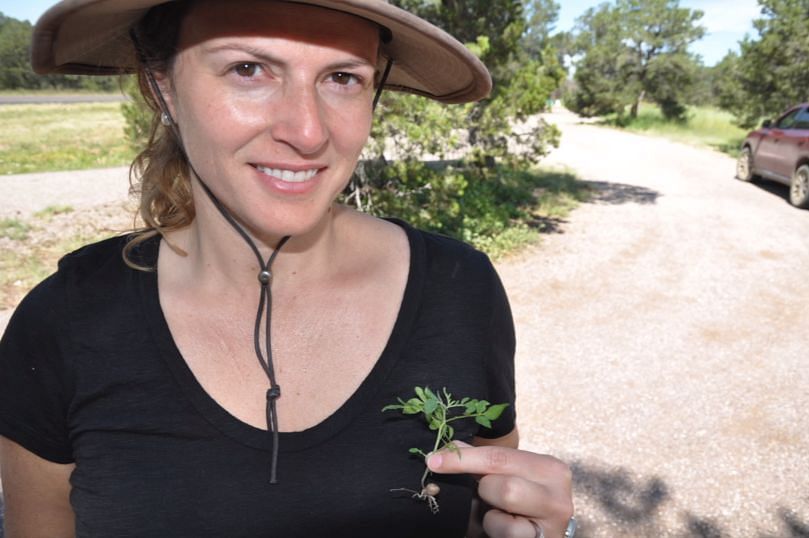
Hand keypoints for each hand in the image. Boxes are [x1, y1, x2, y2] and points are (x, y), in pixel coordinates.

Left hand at [426, 441, 572, 537]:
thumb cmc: (519, 506)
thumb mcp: (504, 478)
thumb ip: (481, 461)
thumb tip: (450, 447)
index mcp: (550, 468)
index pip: (499, 457)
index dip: (462, 459)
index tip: (433, 460)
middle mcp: (558, 494)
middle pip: (503, 485)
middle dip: (485, 490)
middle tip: (485, 495)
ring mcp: (555, 524)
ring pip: (507, 507)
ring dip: (491, 514)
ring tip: (499, 514)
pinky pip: (509, 533)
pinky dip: (497, 530)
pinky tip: (506, 530)